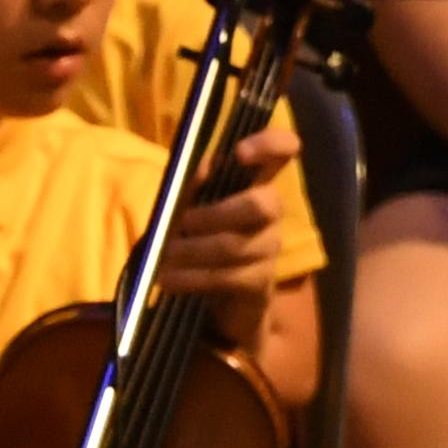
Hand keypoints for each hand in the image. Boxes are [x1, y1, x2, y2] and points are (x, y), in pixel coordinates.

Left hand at [153, 123, 300, 350]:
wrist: (220, 303)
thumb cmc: (202, 241)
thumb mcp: (190, 207)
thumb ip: (193, 185)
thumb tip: (199, 167)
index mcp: (256, 182)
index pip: (283, 151)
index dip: (271, 144)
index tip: (240, 152)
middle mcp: (271, 212)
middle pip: (261, 205)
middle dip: (216, 213)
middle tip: (183, 222)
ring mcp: (269, 248)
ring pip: (235, 245)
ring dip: (194, 250)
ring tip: (164, 256)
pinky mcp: (260, 283)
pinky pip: (228, 277)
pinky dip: (192, 278)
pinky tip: (168, 280)